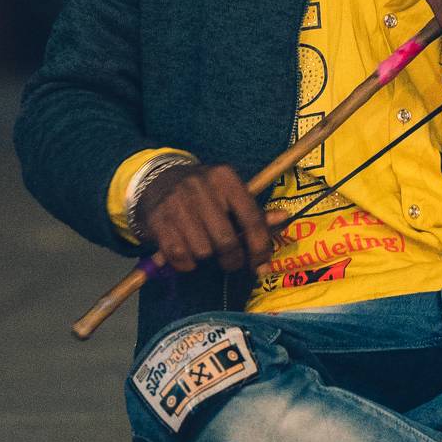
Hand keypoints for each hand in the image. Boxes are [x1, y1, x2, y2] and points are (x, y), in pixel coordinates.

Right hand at [135, 162, 281, 273]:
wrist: (157, 181)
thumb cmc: (203, 193)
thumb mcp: (229, 194)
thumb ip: (255, 211)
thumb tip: (284, 218)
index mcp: (225, 178)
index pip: (251, 217)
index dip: (260, 246)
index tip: (261, 263)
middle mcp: (200, 186)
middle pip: (226, 241)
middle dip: (233, 259)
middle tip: (231, 261)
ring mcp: (177, 202)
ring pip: (203, 251)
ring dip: (206, 258)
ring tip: (204, 248)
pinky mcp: (158, 220)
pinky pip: (179, 256)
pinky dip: (186, 263)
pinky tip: (187, 253)